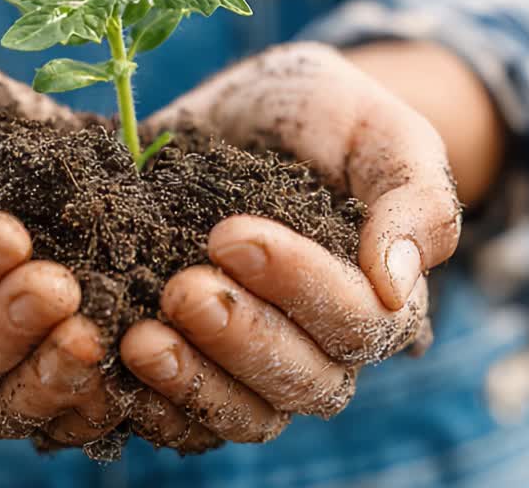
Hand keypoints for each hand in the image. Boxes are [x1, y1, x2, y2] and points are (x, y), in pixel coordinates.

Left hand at [121, 42, 462, 446]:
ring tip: (140, 340)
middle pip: (304, 382)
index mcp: (383, 296)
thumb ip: (414, 199)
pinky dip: (154, 405)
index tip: (229, 233)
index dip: (296, 286)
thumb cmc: (328, 114)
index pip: (358, 322)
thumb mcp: (382, 130)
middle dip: (239, 338)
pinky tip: (115, 366)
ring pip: (249, 412)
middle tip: (181, 288)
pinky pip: (190, 420)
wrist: (252, 107)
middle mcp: (327, 345)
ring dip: (194, 383)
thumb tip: (398, 286)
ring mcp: (262, 361)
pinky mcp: (203, 364)